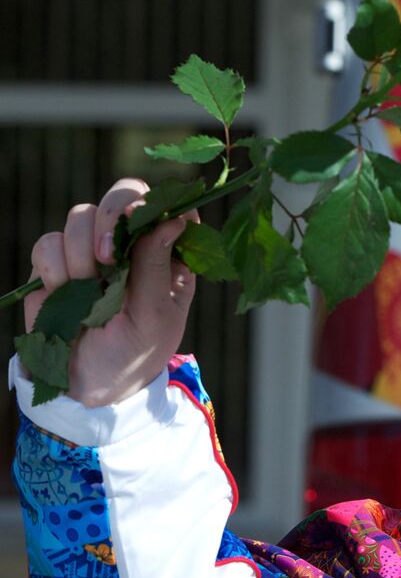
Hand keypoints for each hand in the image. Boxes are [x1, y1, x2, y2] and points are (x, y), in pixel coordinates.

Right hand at [24, 178, 198, 406]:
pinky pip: (48, 242)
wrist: (87, 384)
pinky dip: (53, 267)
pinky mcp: (56, 264)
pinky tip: (64, 291)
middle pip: (123, 193)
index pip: (170, 206)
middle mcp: (132, 243)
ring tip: (89, 288)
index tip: (142, 217)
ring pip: (80, 215)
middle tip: (108, 257)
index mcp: (169, 254)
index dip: (157, 202)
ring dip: (81, 252)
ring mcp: (92, 250)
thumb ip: (158, 267)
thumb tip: (174, 219)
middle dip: (111, 218)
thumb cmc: (135, 352)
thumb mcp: (156, 317)